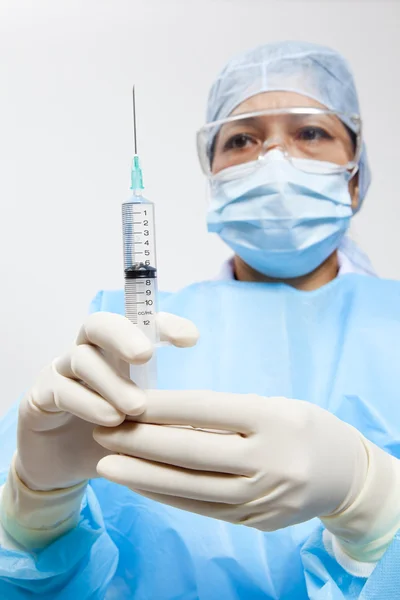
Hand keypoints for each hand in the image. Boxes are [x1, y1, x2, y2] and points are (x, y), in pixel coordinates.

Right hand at [15, 313, 198, 491]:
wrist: (64, 466)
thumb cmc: (111, 435)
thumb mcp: (142, 421)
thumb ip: (164, 408)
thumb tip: (205, 408)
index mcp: (116, 353)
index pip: (137, 323)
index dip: (164, 324)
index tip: (191, 340)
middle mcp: (87, 353)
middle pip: (99, 324)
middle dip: (123, 335)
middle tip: (146, 355)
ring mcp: (60, 371)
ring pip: (81, 358)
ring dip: (111, 382)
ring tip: (135, 408)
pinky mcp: (39, 396)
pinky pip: (61, 390)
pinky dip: (87, 403)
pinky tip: (109, 421)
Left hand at [94, 391, 368, 530]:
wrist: (344, 475)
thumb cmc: (303, 428)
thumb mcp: (272, 406)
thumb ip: (224, 414)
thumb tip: (165, 417)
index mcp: (274, 420)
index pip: (205, 410)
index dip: (161, 406)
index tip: (126, 399)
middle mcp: (268, 461)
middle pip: (191, 451)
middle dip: (140, 441)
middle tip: (102, 430)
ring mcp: (261, 498)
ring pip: (190, 486)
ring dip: (142, 475)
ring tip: (107, 462)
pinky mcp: (254, 522)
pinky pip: (200, 508)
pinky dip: (166, 496)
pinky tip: (139, 484)